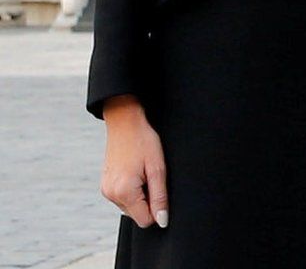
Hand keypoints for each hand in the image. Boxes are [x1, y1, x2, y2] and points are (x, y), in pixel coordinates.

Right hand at [101, 95, 168, 229]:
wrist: (124, 124)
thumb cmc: (144, 143)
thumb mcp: (158, 169)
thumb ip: (159, 197)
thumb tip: (162, 221)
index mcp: (124, 192)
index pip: (145, 220)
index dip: (158, 209)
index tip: (160, 189)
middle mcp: (111, 195)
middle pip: (137, 214)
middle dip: (148, 200)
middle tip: (151, 177)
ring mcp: (106, 190)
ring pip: (131, 206)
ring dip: (141, 195)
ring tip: (142, 172)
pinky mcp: (105, 185)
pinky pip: (123, 197)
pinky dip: (132, 190)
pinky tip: (135, 172)